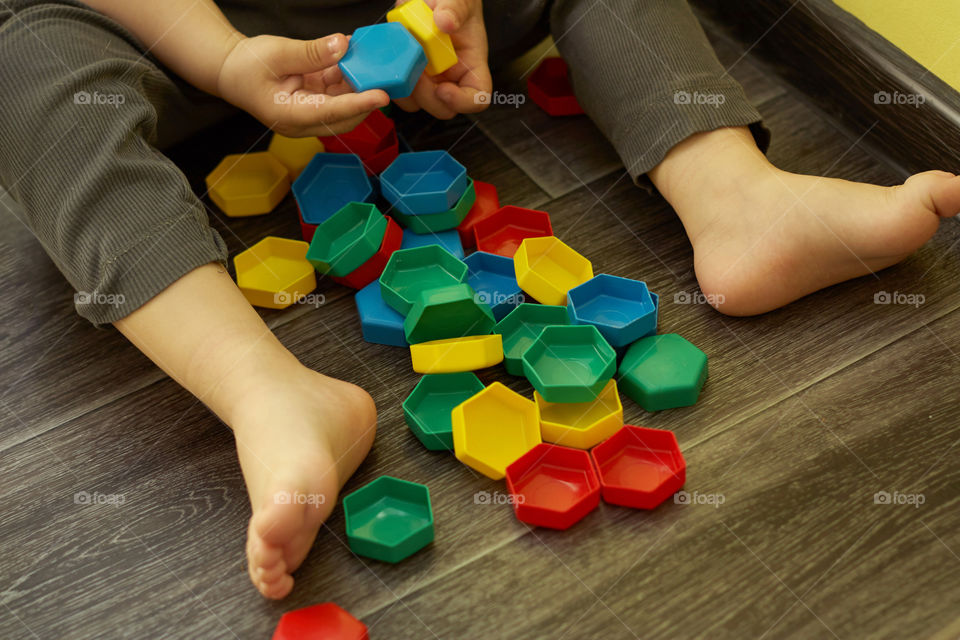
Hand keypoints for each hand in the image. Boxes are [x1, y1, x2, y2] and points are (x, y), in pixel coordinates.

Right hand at [217, 33, 389, 135]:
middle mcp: (303, 121)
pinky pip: (336, 93)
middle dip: (365, 96)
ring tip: (370, 63)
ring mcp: (310, 113)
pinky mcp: (314, 103)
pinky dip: (346, 77)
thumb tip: (342, 45)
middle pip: (344, 115)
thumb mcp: (277, 53)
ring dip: (357, 85)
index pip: (331, 113)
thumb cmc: (245, 66)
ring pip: (343, 104)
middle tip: (385, 76)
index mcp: (291, 116)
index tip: (382, 95)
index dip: (359, 104)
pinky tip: (353, 59)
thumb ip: (311, 52)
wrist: (230, 70)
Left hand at [394, 0, 492, 118]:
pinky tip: (391, 57)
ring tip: (403, 58)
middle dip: (426, 95)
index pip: (477, 98)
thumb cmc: (455, 3)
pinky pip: (398, 89)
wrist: (433, 0)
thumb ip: (455, 8)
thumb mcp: (460, 0)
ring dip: (406, 87)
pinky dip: (391, 79)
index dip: (462, 102)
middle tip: (416, 69)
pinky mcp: (409, 75)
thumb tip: (445, 21)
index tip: (443, 89)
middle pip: (443, 108)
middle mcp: (451, 78)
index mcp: (471, 67)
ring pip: (417, 102)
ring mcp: (429, 80)